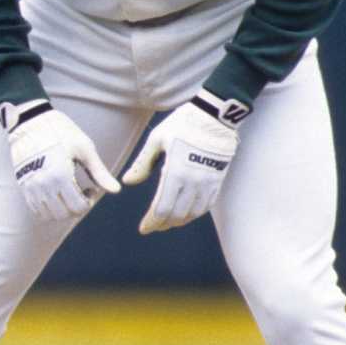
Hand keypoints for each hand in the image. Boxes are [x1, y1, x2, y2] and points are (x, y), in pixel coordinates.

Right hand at [0, 99, 120, 221]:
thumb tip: (116, 190)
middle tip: (82, 192)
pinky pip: (36, 209)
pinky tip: (55, 193)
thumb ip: (99, 172)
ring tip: (68, 193)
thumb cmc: (60, 131)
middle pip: (64, 214)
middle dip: (77, 207)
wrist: (28, 121)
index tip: (92, 188)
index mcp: (60, 175)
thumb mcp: (84, 148)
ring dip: (62, 210)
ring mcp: (30, 187)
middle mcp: (43, 185)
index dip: (90, 201)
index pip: (78, 207)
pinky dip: (48, 208)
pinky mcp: (23, 185)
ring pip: (49, 215)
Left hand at [121, 89, 249, 233]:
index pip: (162, 208)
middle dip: (163, 224)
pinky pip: (207, 205)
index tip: (144, 228)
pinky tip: (185, 214)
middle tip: (153, 226)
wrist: (215, 116)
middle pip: (177, 214)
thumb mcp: (157, 140)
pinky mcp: (218, 179)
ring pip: (193, 213)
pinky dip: (195, 214)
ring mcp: (208, 182)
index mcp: (176, 171)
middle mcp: (194, 181)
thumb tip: (128, 182)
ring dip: (179, 221)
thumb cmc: (182, 124)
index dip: (152, 222)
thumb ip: (143, 163)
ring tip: (166, 223)